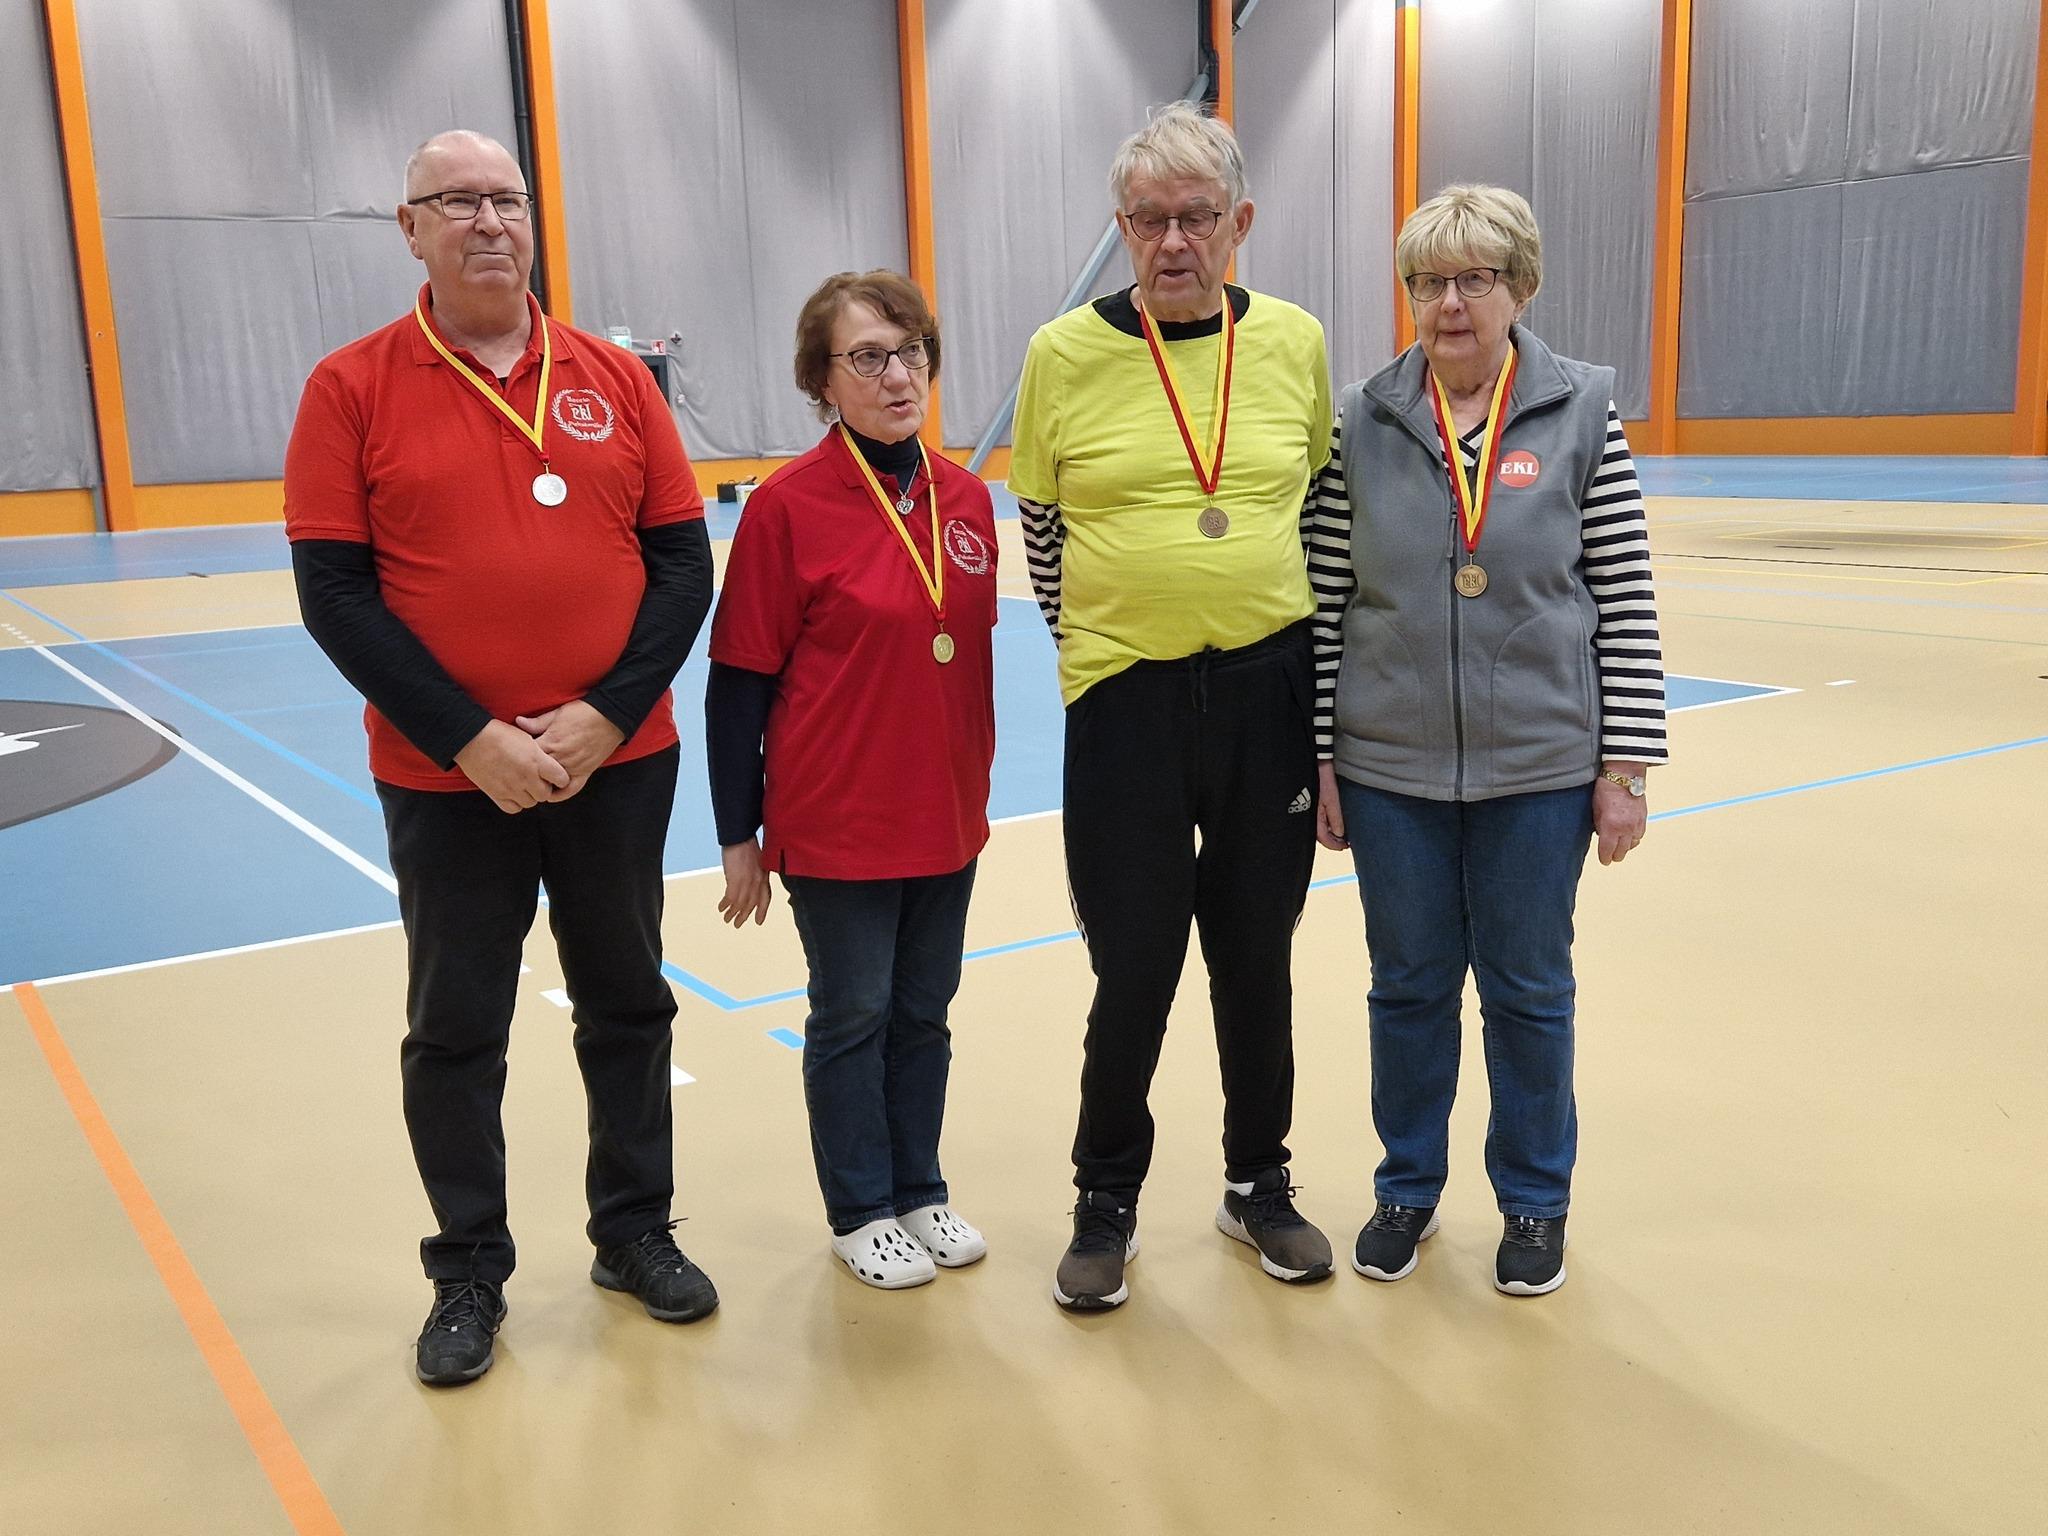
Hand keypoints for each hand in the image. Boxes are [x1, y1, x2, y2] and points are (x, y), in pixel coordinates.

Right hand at [454, 718, 572, 813]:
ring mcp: (511, 788)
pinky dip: (515, 803)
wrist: (472, 738)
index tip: (556, 776)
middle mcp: (526, 777)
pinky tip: (512, 793)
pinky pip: (513, 808)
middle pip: (545, 794)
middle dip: (544, 788)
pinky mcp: (497, 795)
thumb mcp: (527, 738)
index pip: (561, 779)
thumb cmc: (499, 734)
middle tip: (537, 780)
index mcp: (536, 761)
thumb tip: (548, 764)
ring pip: (530, 803)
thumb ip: (540, 755)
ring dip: (529, 796)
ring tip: (523, 785)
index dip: (560, 778)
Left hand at [515, 700, 625, 799]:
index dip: (519, 756)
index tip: (515, 756)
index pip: (527, 756)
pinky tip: (551, 796)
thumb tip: (518, 722)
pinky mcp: (586, 772)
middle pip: (536, 773)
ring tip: (533, 783)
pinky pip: (571, 790)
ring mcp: (574, 767)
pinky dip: (560, 795)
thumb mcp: (557, 713)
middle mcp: (560, 757)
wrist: (610, 716)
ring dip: (542, 784)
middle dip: (527, 773)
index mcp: (550, 742)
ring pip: (551, 783)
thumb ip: (537, 722)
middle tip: (520, 773)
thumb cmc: (583, 712)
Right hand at [717, 840, 771, 927]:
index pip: (765, 897)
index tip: (758, 921)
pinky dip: (725, 905)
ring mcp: (747, 882)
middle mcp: (757, 881)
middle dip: (744, 916)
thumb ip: (756, 871)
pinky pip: (730, 899)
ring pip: (740, 904)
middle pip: (752, 903)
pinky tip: (721, 908)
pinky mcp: (735, 880)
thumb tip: (749, 879)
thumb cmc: (747, 843)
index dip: (762, 910)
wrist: (740, 836)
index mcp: (764, 875)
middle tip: (737, 924)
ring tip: (727, 919)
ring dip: (733, 913)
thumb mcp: (758, 859)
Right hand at [1314, 761, 1347, 850]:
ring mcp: (1309, 812)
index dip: (1336, 845)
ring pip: (1319, 830)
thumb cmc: (1323, 780)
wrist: (1316, 764)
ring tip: (1342, 836)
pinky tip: (1334, 825)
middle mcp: (1309, 817)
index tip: (1346, 846)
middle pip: (1321, 837)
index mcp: (1314, 818)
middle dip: (1333, 841)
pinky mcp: (1311, 807)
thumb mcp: (1332, 799)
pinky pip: (1318, 822)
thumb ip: (1335, 818)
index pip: (1324, 839)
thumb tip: (1340, 834)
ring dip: (1330, 834)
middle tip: (1345, 843)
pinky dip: (1326, 826)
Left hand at [1593, 762, 1648, 865]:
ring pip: (1632, 845)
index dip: (1605, 858)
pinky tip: (1628, 836)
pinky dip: (1633, 838)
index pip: (1608, 851)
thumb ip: (1599, 826)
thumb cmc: (1606, 790)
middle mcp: (1625, 828)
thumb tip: (1601, 836)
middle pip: (1622, 852)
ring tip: (1619, 846)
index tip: (1604, 860)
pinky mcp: (1643, 819)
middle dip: (1615, 855)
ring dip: (1625, 847)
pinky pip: (1639, 835)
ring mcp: (1636, 824)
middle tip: (1610, 856)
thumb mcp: (1595, 810)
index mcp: (1611, 826)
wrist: (1624, 776)